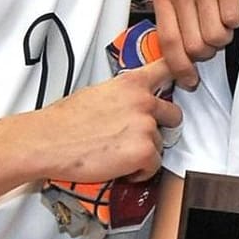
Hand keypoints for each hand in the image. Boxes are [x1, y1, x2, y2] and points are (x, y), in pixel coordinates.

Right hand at [24, 62, 179, 184]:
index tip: (190, 74)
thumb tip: (131, 102)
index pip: (168, 68)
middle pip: (174, 114)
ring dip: (145, 151)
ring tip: (119, 153)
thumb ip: (123, 95)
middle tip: (138, 136)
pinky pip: (154, 165)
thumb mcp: (98, 93)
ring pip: (161, 143)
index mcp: (131, 83)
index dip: (183, 71)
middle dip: (161, 127)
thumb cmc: (64, 121)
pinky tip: (120, 167)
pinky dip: (140, 171)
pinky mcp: (145, 151)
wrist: (48, 142)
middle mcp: (143, 101)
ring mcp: (146, 126)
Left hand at [154, 0, 238, 88]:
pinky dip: (237, 21)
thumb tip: (176, 52)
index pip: (169, 43)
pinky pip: (233, 18)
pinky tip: (234, 9)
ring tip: (224, 23)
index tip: (191, 81)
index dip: (180, 69)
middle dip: (208, 53)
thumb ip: (172, 11)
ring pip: (216, 36)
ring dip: (224, 37)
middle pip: (195, 46)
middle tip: (214, 42)